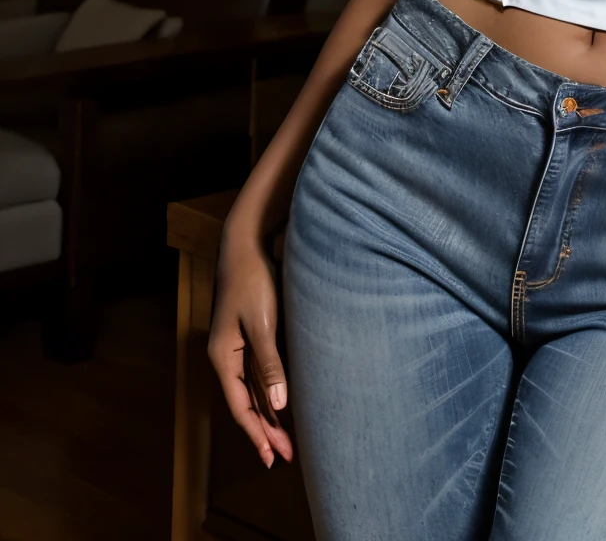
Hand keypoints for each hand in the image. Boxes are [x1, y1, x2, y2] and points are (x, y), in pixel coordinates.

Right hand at [207, 234, 293, 468]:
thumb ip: (269, 364)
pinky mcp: (250, 333)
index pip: (239, 406)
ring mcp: (237, 344)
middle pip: (246, 402)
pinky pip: (258, 372)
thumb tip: (278, 405)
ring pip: (253, 389)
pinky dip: (269, 392)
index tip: (269, 459)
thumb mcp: (262, 323)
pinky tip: (281, 403)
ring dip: (269, 414)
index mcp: (223, 356)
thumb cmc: (254, 280)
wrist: (247, 244)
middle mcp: (227, 355)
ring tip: (284, 440)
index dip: (255, 433)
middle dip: (264, 430)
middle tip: (284, 457)